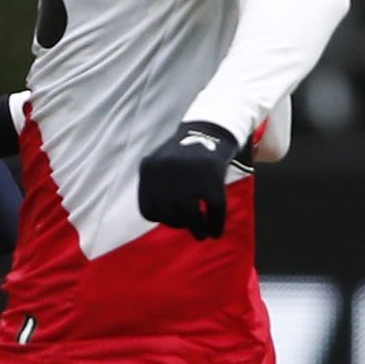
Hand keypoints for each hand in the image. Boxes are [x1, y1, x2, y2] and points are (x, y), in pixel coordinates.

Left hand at [137, 120, 239, 237]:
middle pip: (168, 215)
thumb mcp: (160, 163)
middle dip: (178, 223)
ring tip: (202, 234)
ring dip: (197, 229)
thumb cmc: (184, 152)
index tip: (170, 218)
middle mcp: (166, 172)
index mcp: (149, 168)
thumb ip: (156, 186)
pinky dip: (216, 225)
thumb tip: (162, 218)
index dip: (160, 217)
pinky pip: (214, 211)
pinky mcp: (213, 181)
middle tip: (189, 226)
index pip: (148, 209)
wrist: (210, 129)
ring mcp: (189, 177)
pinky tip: (216, 232)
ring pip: (190, 216)